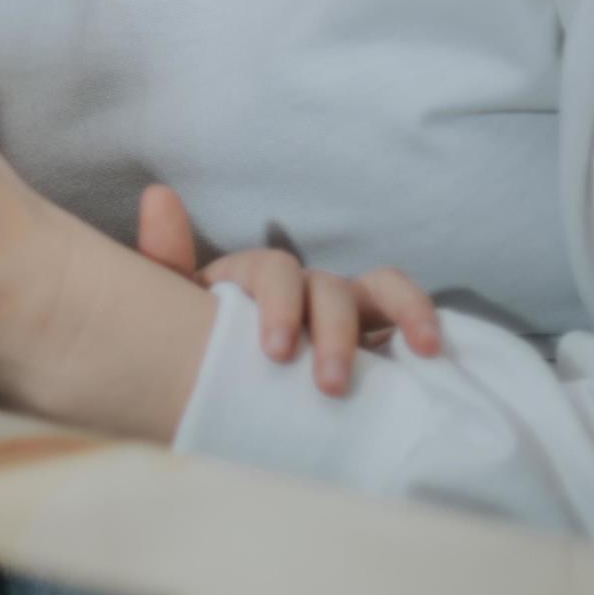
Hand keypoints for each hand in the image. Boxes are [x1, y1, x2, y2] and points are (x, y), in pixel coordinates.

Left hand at [136, 185, 441, 396]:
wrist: (226, 400)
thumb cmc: (200, 351)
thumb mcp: (177, 313)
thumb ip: (165, 263)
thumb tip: (159, 194)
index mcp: (251, 282)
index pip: (271, 272)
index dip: (277, 306)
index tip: (276, 353)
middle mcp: (300, 288)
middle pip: (325, 288)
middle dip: (332, 333)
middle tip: (329, 385)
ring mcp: (342, 309)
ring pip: (375, 291)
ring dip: (399, 314)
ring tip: (418, 354)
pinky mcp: (377, 337)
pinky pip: (406, 312)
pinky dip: (423, 318)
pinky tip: (435, 349)